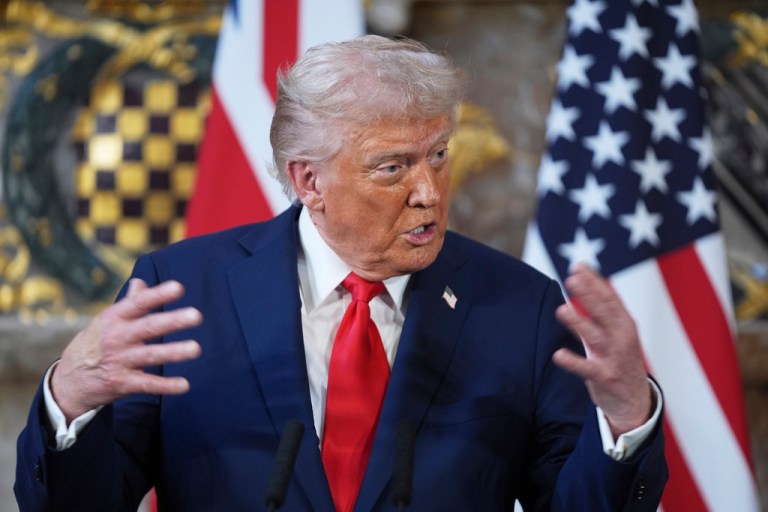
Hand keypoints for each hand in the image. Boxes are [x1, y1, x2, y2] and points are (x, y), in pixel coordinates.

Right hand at [50, 279, 202, 422]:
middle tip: (196, 316)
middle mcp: (117, 338)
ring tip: (196, 349)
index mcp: (115, 318)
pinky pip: (147, 384)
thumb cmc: (97, 342)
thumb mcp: (108, 319)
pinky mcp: (122, 383)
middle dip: (172, 321)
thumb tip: (141, 281)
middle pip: (148, 327)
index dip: (158, 295)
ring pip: (150, 356)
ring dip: (174, 352)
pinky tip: (184, 385)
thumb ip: (130, 302)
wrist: (69, 378)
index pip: (138, 303)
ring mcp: (119, 361)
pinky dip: (165, 386)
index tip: (179, 288)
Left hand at [553, 264, 651, 437]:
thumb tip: (580, 280)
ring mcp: (614, 358)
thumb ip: (596, 310)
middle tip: (572, 279)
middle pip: (604, 313)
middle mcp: (622, 338)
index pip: (610, 298)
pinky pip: (586, 369)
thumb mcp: (614, 332)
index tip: (579, 266)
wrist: (634, 401)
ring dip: (579, 323)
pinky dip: (573, 362)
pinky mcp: (604, 378)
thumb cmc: (619, 359)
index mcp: (625, 324)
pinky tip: (558, 355)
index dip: (595, 282)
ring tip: (562, 310)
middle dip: (589, 295)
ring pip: (596, 337)